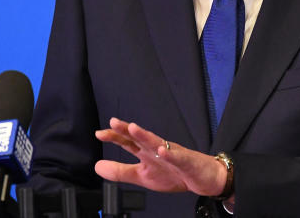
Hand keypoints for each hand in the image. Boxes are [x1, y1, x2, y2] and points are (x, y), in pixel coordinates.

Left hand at [94, 117, 227, 197]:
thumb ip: (120, 171)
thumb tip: (97, 166)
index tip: (99, 134)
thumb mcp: (142, 176)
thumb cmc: (174, 174)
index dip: (114, 137)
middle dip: (127, 129)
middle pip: (140, 137)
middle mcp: (157, 148)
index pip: (128, 142)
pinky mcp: (186, 161)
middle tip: (114, 122)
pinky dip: (170, 154)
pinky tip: (162, 150)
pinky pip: (178, 157)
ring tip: (133, 128)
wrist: (203, 178)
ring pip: (157, 143)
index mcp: (146, 152)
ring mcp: (172, 153)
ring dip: (145, 136)